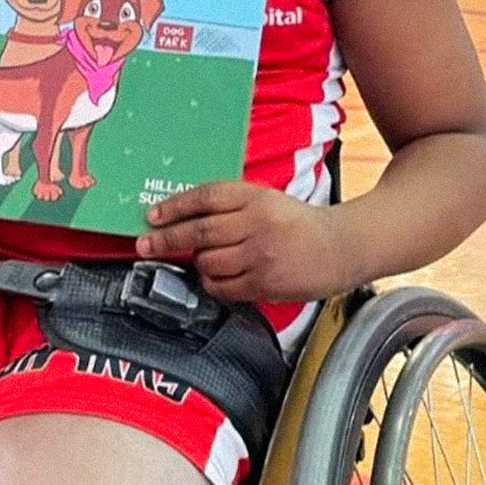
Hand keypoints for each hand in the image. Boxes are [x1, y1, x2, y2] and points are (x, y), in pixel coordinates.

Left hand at [136, 181, 343, 304]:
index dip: (175, 206)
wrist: (340, 248)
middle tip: (145, 244)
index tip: (152, 215)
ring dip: (198, 262)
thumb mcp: (267, 201)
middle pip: (199, 232)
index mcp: (256, 197)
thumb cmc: (297, 224)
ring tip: (206, 259)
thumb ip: (230, 207)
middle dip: (166, 239)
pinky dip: (212, 283)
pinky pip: (222, 287)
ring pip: (207, 262)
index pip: (206, 197)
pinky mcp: (264, 283)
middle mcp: (257, 224)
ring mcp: (260, 256)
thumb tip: (181, 218)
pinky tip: (217, 278)